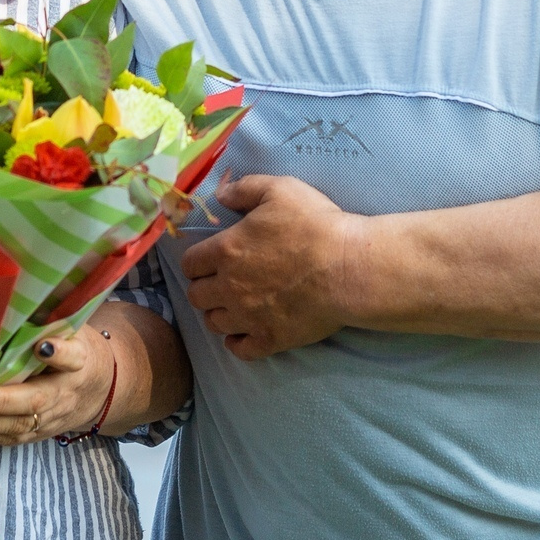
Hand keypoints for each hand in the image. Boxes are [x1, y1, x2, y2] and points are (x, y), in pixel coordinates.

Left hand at [0, 324, 114, 444]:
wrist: (99, 389)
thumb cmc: (75, 350)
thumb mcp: (72, 331)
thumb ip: (48, 324)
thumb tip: (13, 303)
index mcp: (78, 360)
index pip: (72, 357)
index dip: (59, 353)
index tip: (42, 347)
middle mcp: (66, 391)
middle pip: (36, 400)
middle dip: (2, 401)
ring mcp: (53, 416)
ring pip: (21, 425)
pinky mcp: (41, 432)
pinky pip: (14, 439)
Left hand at [179, 174, 362, 360]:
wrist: (349, 268)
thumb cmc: (315, 225)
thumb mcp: (279, 189)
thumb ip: (244, 189)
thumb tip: (220, 194)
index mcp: (226, 251)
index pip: (190, 264)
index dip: (197, 262)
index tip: (209, 261)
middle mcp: (229, 287)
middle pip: (196, 297)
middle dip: (205, 288)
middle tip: (222, 282)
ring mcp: (248, 317)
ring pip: (213, 323)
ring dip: (220, 314)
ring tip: (235, 306)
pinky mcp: (270, 339)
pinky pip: (239, 350)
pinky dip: (237, 342)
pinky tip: (246, 332)